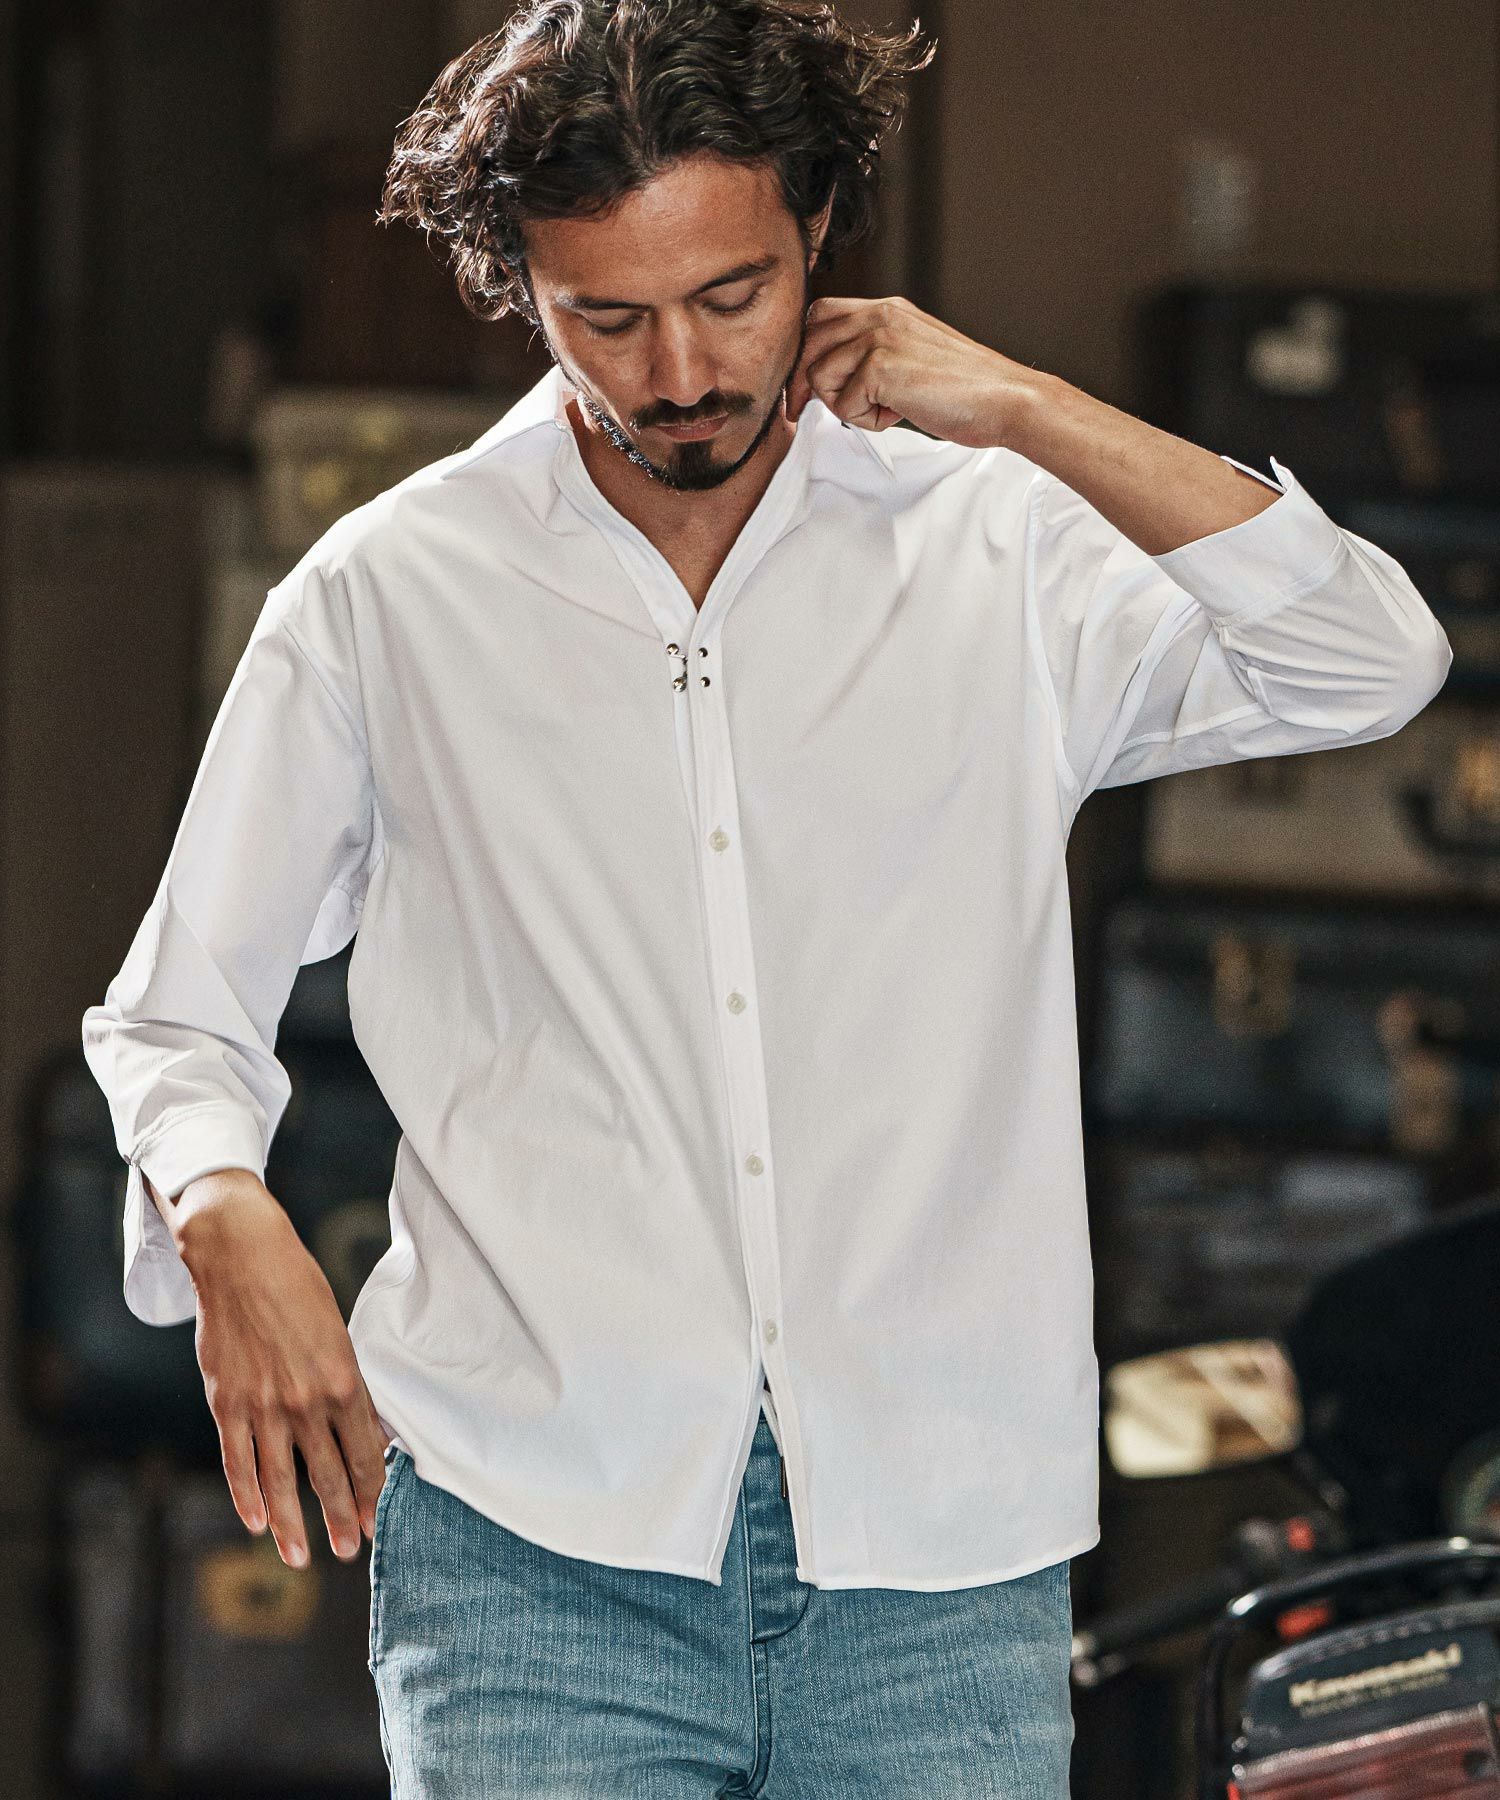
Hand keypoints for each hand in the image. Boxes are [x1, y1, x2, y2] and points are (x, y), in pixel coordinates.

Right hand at [156, 1168, 392, 1568]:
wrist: (242, 1259)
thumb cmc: (299, 1289)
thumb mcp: (340, 1334)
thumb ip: (350, 1386)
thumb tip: (368, 1430)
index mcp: (343, 1381)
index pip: (364, 1454)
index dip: (371, 1492)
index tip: (377, 1521)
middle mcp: (306, 1400)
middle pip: (327, 1475)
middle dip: (341, 1518)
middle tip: (351, 1550)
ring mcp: (264, 1405)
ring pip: (281, 1480)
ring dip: (292, 1524)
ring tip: (302, 1557)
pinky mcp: (226, 1402)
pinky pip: (238, 1462)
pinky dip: (248, 1495)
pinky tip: (258, 1521)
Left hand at [786, 295, 1042, 447]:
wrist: (1004, 399)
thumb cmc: (967, 389)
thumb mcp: (914, 355)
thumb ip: (875, 354)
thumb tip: (832, 378)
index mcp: (888, 309)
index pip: (821, 315)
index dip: (806, 352)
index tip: (804, 388)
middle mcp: (881, 315)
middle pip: (809, 342)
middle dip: (807, 382)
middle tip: (819, 409)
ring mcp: (880, 338)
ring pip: (820, 376)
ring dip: (844, 405)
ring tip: (883, 411)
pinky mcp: (881, 368)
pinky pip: (843, 404)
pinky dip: (866, 421)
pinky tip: (897, 416)